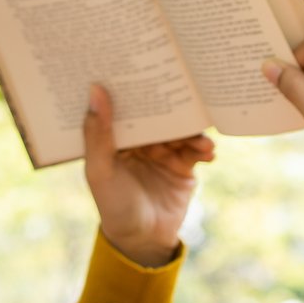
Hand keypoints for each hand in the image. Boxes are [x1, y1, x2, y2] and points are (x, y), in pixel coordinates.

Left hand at [82, 84, 214, 266]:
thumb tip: (95, 90)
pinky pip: (195, 150)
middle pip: (156, 113)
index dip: (130, 85)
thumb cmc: (114, 205)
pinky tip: (208, 151)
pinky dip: (202, 148)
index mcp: (115, 138)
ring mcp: (163, 152)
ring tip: (200, 137)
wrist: (144, 241)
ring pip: (179, 131)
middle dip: (169, 103)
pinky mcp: (183, 165)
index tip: (142, 61)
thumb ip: (97, 133)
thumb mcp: (100, 170)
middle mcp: (139, 141)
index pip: (123, 105)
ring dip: (190, 131)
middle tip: (184, 86)